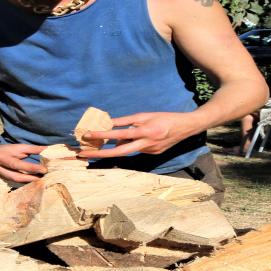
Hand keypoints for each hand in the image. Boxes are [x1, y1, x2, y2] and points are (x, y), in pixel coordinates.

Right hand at [0, 143, 46, 182]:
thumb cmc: (4, 150)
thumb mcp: (17, 147)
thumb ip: (32, 149)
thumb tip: (47, 149)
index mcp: (2, 156)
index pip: (18, 163)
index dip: (31, 167)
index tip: (44, 169)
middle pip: (15, 175)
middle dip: (30, 178)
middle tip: (43, 178)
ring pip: (14, 181)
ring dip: (28, 182)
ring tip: (40, 181)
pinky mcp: (0, 180)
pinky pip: (13, 183)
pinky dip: (24, 183)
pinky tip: (33, 183)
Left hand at [78, 112, 200, 158]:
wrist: (187, 127)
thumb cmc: (165, 118)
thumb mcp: (145, 115)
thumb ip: (128, 121)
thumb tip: (111, 125)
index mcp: (146, 131)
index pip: (120, 134)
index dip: (103, 134)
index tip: (88, 135)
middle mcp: (147, 144)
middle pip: (119, 152)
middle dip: (99, 153)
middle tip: (83, 154)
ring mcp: (150, 152)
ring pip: (127, 150)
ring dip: (115, 147)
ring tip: (100, 146)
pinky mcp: (152, 154)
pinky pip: (135, 150)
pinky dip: (128, 145)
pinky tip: (127, 141)